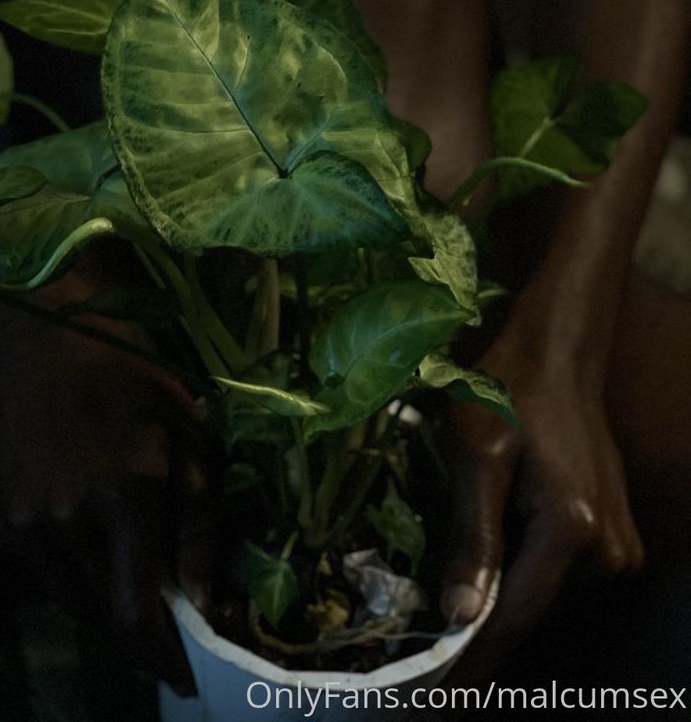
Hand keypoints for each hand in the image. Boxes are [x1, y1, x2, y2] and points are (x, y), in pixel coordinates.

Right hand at [0, 266, 212, 692]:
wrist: (37, 338)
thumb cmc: (128, 378)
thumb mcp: (187, 433)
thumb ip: (200, 522)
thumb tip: (206, 605)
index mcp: (126, 494)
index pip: (138, 615)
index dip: (162, 660)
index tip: (184, 681)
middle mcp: (68, 519)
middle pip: (106, 617)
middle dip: (138, 626)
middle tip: (160, 612)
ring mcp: (23, 525)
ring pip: (73, 601)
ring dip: (102, 597)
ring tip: (120, 557)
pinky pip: (42, 575)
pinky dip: (68, 569)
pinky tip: (79, 522)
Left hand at [441, 307, 643, 678]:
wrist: (556, 360)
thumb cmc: (505, 394)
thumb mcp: (474, 454)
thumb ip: (472, 536)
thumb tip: (460, 615)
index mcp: (573, 531)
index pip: (516, 618)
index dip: (473, 655)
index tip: (434, 686)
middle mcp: (608, 553)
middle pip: (532, 613)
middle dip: (482, 627)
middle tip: (426, 642)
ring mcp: (618, 551)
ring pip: (544, 598)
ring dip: (501, 600)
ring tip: (450, 598)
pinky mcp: (615, 542)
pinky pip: (557, 578)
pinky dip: (522, 578)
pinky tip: (490, 562)